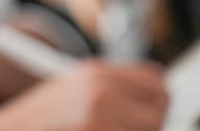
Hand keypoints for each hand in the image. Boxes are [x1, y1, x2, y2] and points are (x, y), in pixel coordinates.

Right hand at [0, 61, 169, 130]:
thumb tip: (161, 101)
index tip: (150, 108)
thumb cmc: (38, 121)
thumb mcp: (71, 92)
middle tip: (128, 127)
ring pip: (151, 129)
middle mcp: (101, 93)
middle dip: (151, 122)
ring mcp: (100, 120)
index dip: (156, 95)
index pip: (156, 80)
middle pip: (161, 107)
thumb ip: (112, 90)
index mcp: (95, 74)